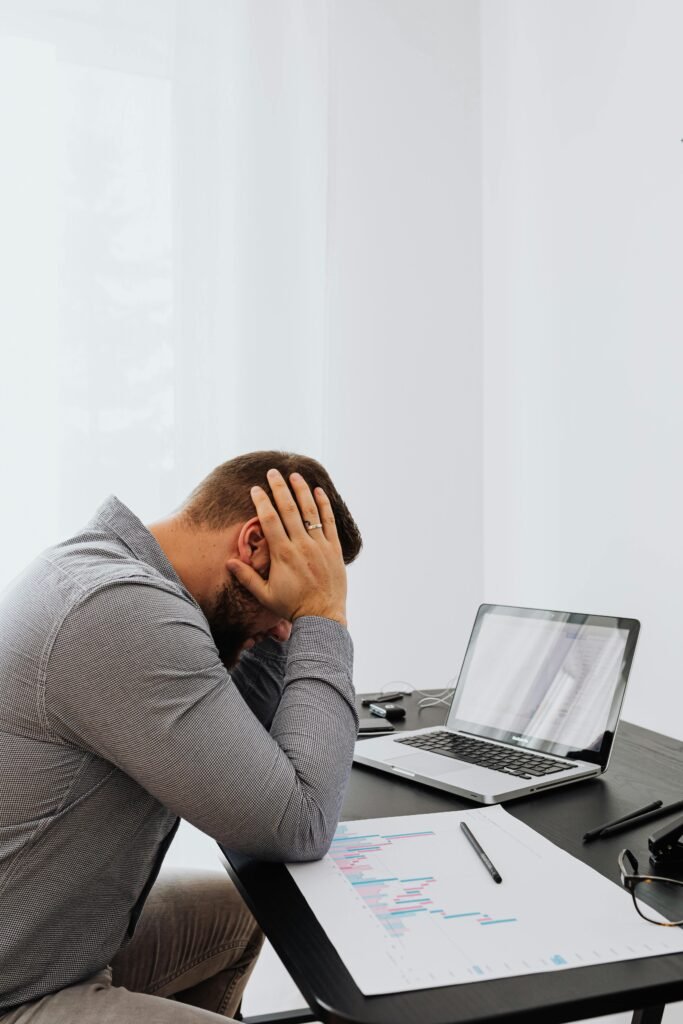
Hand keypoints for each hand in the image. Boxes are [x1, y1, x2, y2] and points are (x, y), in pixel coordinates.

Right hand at [226, 469, 347, 626]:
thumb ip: (247, 577)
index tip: (255, 488)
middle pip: (289, 510)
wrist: (322, 617)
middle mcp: (302, 546)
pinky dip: (324, 505)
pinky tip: (318, 492)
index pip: (270, 520)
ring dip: (301, 491)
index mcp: (283, 554)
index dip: (262, 502)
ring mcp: (320, 546)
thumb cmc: (292, 607)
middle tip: (272, 472)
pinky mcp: (334, 549)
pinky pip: (329, 522)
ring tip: (295, 475)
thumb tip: (229, 562)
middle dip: (279, 488)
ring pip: (310, 512)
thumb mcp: (265, 595)